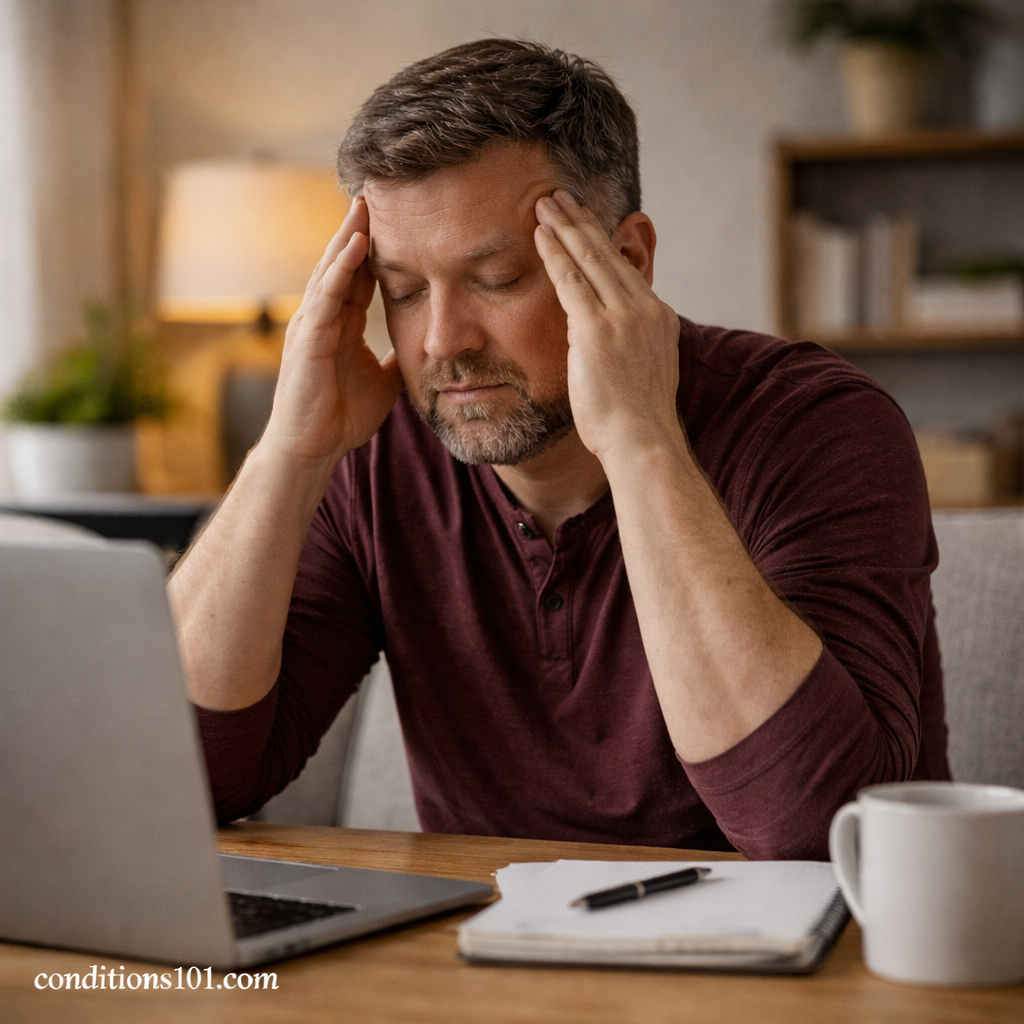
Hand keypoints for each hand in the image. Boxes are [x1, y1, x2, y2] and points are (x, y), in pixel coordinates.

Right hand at [262, 196, 403, 466]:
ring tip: (366, 204)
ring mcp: (311, 325)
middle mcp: (323, 316)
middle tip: (379, 191)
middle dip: (360, 229)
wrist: (313, 449)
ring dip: (348, 237)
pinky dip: (339, 270)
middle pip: (344, 263)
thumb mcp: (384, 380)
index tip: (400, 218)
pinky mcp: (307, 339)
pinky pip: (324, 296)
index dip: (377, 247)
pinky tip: (355, 246)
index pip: (361, 275)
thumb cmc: (341, 417)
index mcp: (341, 323)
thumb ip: (398, 357)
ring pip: (331, 270)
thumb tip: (424, 345)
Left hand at [533, 190, 680, 462]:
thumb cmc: (635, 424)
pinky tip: (540, 234)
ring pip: (590, 259)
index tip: (585, 221)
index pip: (625, 270)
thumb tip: (607, 346)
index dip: (603, 241)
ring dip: (565, 227)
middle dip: (582, 222)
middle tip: (560, 196)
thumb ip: (626, 349)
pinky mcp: (598, 329)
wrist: (642, 442)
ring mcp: (624, 317)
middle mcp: (645, 310)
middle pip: (609, 254)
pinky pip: (571, 281)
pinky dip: (555, 254)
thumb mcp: (640, 375)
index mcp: (659, 319)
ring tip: (545, 203)